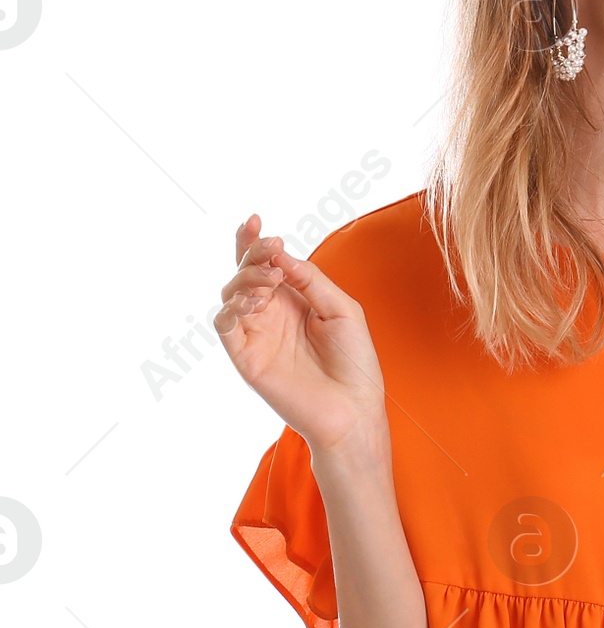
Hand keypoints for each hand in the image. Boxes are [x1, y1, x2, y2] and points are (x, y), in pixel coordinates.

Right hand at [216, 216, 387, 454]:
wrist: (354, 407)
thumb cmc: (354, 361)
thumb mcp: (341, 308)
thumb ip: (311, 279)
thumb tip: (280, 252)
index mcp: (294, 299)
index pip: (266, 263)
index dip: (254, 241)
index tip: (255, 219)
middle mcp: (271, 314)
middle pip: (245, 272)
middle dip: (252, 254)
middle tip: (271, 248)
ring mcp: (256, 334)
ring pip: (231, 294)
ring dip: (246, 278)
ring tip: (272, 278)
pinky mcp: (246, 357)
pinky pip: (225, 325)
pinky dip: (232, 307)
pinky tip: (255, 301)